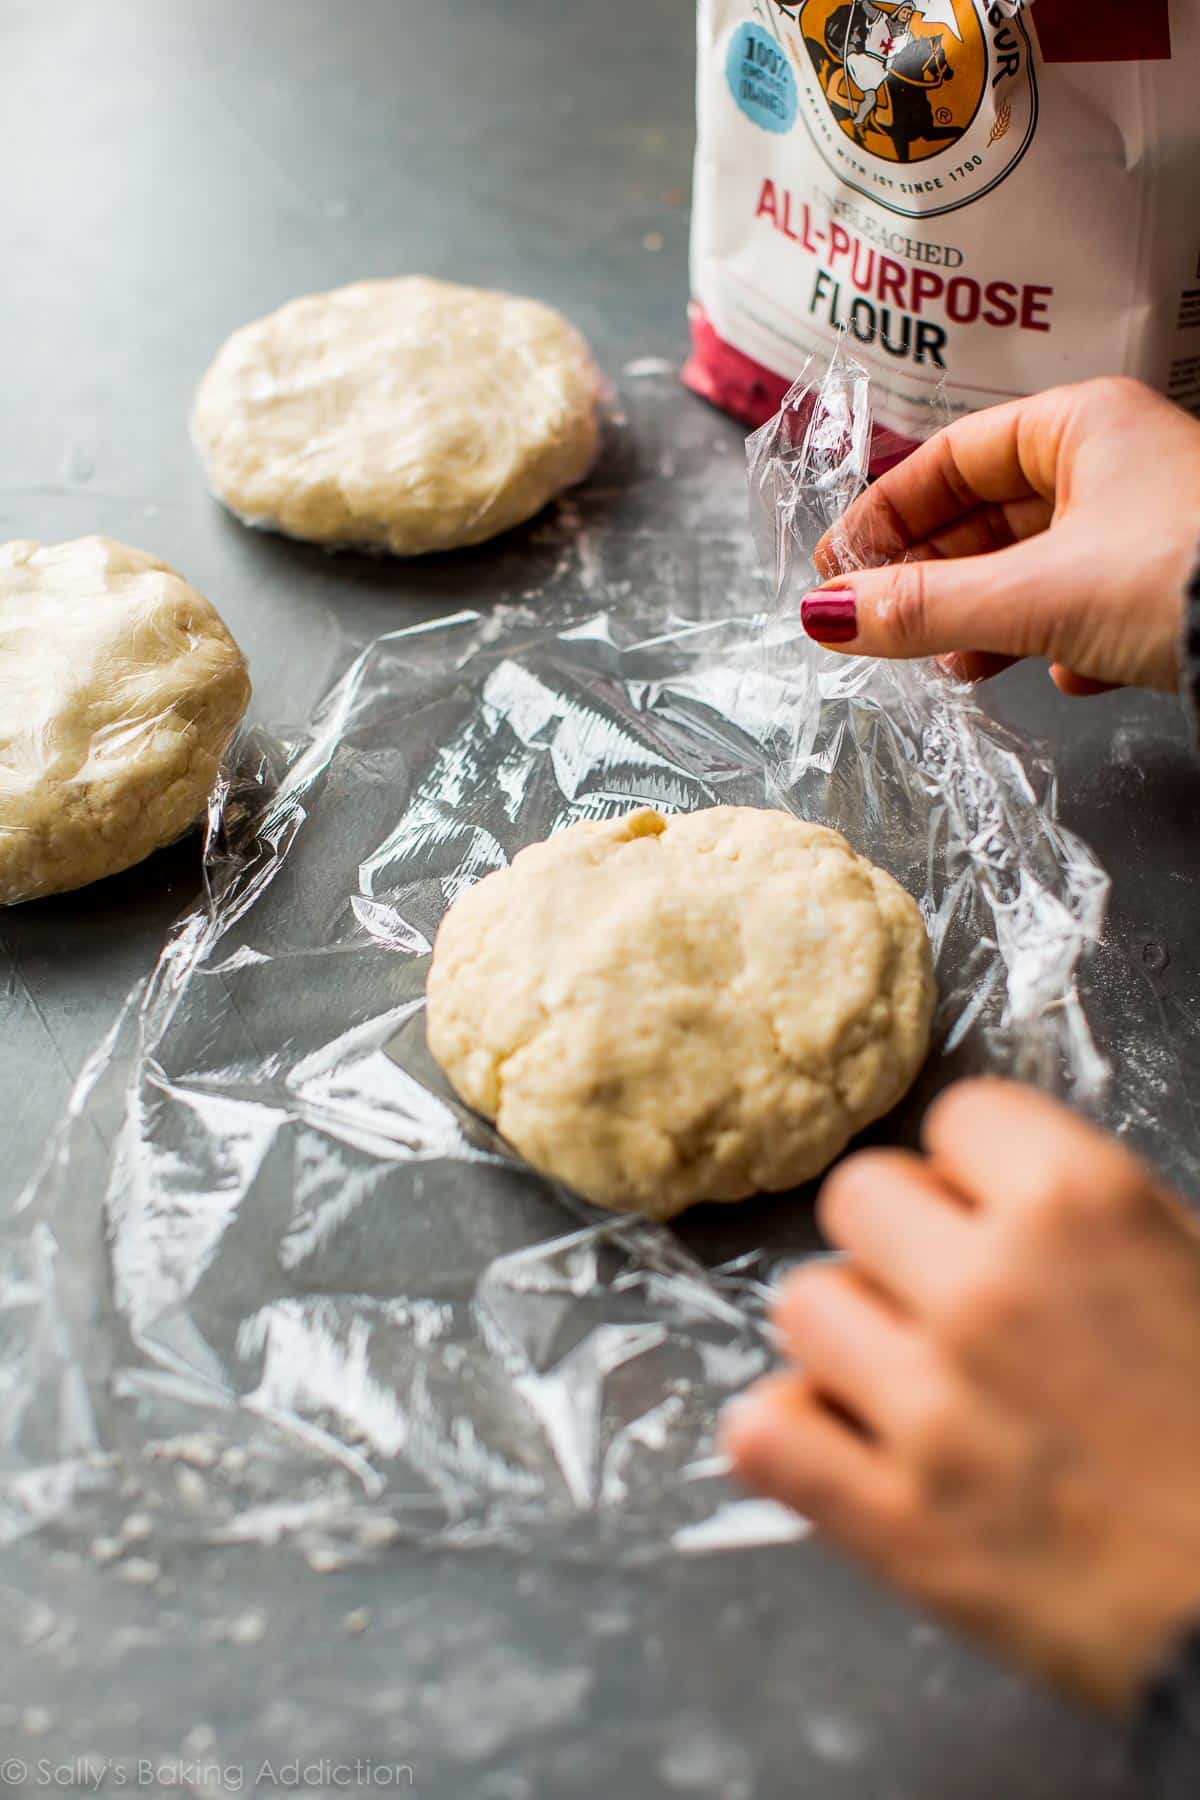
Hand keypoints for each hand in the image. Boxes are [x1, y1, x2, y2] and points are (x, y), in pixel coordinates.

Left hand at [722, 1080, 1199, 1708]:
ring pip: (801, 1304)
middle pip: (857, 1193)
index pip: (957, 1116)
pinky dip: (792, 1435)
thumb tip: (995, 1182)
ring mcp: (930, 1406)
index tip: (994, 1210)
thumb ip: (1088, 1212)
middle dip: (901, 1237)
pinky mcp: (893, 1522)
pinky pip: (764, 1432)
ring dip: (848, 1334)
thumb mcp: (1196, 1269)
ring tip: (906, 1376)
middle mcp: (989, 1287)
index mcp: (1081, 1207)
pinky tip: (844, 1444)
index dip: (977, 1168)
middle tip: (946, 1293)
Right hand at [802, 378, 1199, 693]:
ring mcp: (1148, 524)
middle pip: (989, 516)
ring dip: (988, 619)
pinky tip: (1063, 672)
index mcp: (1081, 426)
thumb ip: (922, 607)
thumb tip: (826, 616)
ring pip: (1037, 566)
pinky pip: (1092, 604)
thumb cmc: (1184, 575)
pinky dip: (1061, 640)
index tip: (839, 567)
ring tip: (959, 666)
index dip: (886, 513)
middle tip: (883, 626)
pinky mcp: (1173, 582)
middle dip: (933, 578)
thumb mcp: (1032, 595)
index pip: (952, 458)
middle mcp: (1116, 463)